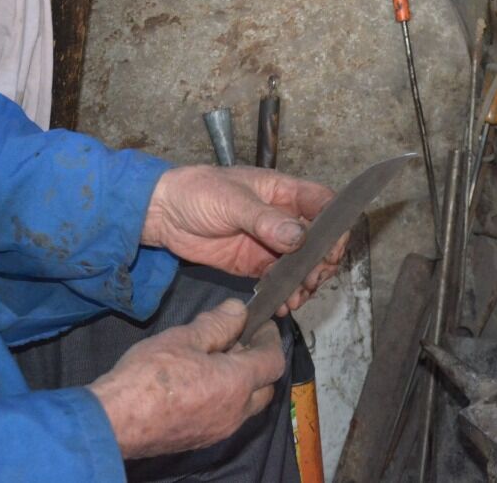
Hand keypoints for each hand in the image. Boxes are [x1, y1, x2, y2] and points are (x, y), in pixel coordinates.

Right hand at [89, 299, 284, 458]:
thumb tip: (238, 310)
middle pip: (265, 387)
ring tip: (216, 360)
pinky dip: (225, 398)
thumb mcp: (184, 338)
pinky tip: (200, 383)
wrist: (117, 421)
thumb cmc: (151, 375)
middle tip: (238, 341)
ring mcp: (220, 430)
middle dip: (258, 363)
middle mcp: (236, 412)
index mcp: (238, 383)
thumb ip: (217, 324)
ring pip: (246, 405)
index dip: (270, 339)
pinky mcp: (201, 440)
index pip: (273, 361)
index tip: (260, 324)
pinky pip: (226, 417)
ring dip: (242, 382)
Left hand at [143, 165, 343, 311]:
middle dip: (321, 262)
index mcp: (282, 191)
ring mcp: (270, 243)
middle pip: (319, 239)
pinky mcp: (256, 264)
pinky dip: (286, 293)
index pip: (323, 203)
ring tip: (295, 298)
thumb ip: (265, 219)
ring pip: (302, 264)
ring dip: (305, 282)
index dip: (333, 225)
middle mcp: (282, 217)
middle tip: (311, 281)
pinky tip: (282, 304)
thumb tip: (299, 237)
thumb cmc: (197, 192)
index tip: (329, 250)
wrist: (163, 213)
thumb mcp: (232, 201)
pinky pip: (280, 280)